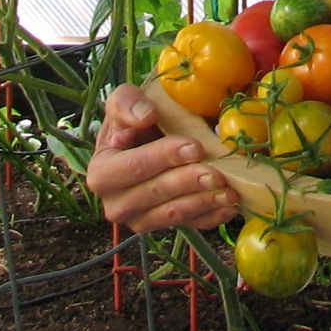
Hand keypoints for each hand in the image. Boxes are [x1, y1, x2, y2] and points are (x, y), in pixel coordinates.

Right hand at [85, 84, 240, 233]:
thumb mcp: (123, 102)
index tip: (195, 147)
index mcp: (101, 173)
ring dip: (204, 203)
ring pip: (173, 215)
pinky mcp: (163, 228)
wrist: (144, 141)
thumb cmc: (132, 120)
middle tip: (218, 173)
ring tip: (229, 191)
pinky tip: (229, 206)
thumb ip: (127, 103)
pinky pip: (189, 225)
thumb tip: (146, 116)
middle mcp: (116, 204)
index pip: (134, 167)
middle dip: (188, 182)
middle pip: (156, 193)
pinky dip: (211, 216)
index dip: (164, 157)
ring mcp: (139, 220)